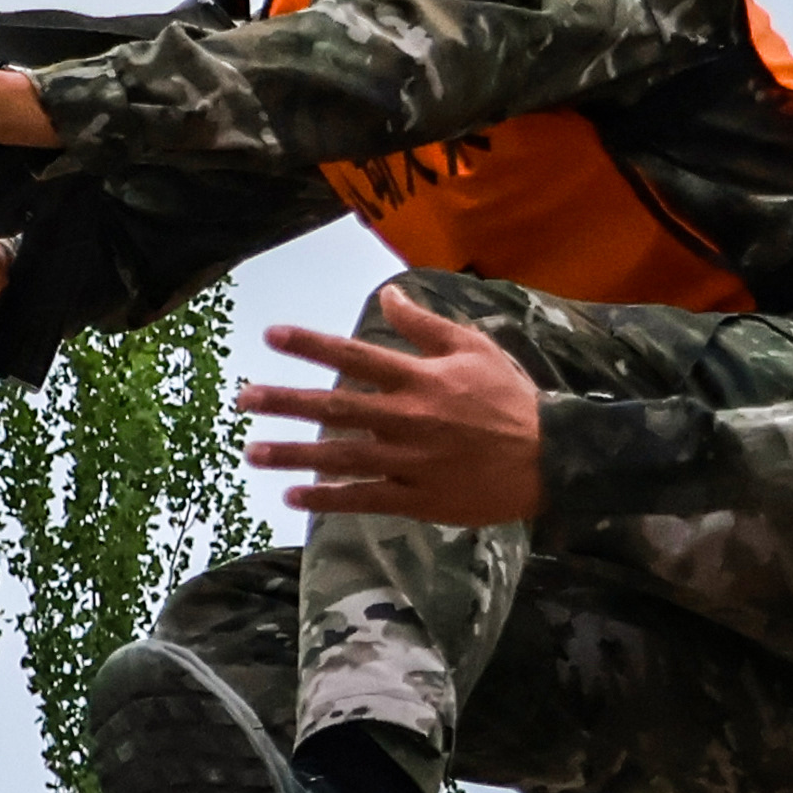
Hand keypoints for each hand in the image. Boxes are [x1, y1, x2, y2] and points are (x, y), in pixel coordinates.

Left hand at [242, 292, 546, 526]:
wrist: (549, 458)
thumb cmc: (510, 398)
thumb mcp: (473, 348)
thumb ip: (424, 324)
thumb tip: (386, 294)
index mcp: (421, 379)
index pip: (354, 357)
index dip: (311, 345)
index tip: (271, 336)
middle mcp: (408, 418)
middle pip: (336, 409)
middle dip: (286, 402)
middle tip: (243, 400)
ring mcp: (411, 462)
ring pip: (341, 458)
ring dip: (294, 455)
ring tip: (253, 452)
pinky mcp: (419, 499)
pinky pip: (365, 499)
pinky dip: (328, 499)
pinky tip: (294, 497)